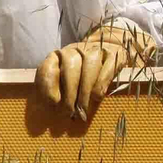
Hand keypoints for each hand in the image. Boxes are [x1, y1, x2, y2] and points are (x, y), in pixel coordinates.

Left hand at [36, 24, 156, 118]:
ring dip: (85, 89)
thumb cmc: (79, 75)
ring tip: (83, 108)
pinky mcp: (114, 54)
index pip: (48, 66)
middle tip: (70, 112)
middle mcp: (75, 50)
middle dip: (70, 92)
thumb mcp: (61, 81)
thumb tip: (51, 104)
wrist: (106, 50)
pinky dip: (102, 82)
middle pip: (71, 66)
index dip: (49, 84)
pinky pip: (108, 66)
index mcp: (57, 56)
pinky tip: (97, 96)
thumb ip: (52, 89)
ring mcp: (95, 50)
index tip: (53, 102)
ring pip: (89, 64)